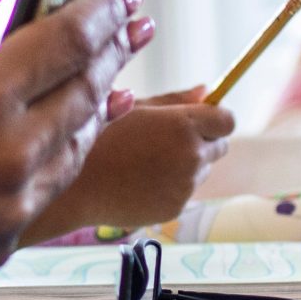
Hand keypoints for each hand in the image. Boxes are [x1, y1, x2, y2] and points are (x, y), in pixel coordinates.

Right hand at [0, 0, 150, 299]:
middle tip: (129, 24)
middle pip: (89, 90)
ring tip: (104, 73)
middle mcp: (10, 154)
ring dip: (96, 102)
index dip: (103, 12)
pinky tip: (61, 132)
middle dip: (112, 50)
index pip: (71, 41)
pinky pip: (50, 185)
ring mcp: (11, 204)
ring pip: (79, 142)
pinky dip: (62, 151)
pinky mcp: (3, 240)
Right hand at [24, 86, 235, 240]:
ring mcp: (185, 186)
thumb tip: (206, 90)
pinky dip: (170, 186)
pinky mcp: (175, 208)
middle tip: (166, 140)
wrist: (73, 185)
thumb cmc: (99, 136)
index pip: (227, 120)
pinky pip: (184, 192)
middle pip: (220, 146)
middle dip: (202, 141)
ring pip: (202, 170)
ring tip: (144, 161)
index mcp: (183, 124)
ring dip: (186, 164)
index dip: (214, 118)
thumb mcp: (135, 107)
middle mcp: (191, 156)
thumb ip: (175, 100)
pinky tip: (139, 181)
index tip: (198, 119)